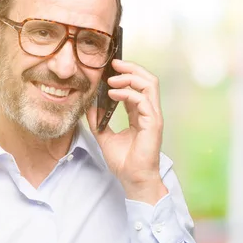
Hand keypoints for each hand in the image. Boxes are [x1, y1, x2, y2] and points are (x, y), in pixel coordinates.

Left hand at [86, 59, 167, 204]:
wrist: (132, 179)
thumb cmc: (124, 161)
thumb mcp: (104, 136)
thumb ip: (98, 119)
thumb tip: (88, 104)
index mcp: (140, 114)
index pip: (138, 86)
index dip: (125, 74)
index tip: (110, 69)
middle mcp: (149, 112)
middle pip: (148, 79)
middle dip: (131, 68)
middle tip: (114, 64)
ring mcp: (153, 117)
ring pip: (149, 84)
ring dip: (130, 77)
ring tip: (112, 79)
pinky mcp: (153, 123)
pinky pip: (142, 100)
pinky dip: (127, 93)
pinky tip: (112, 94)